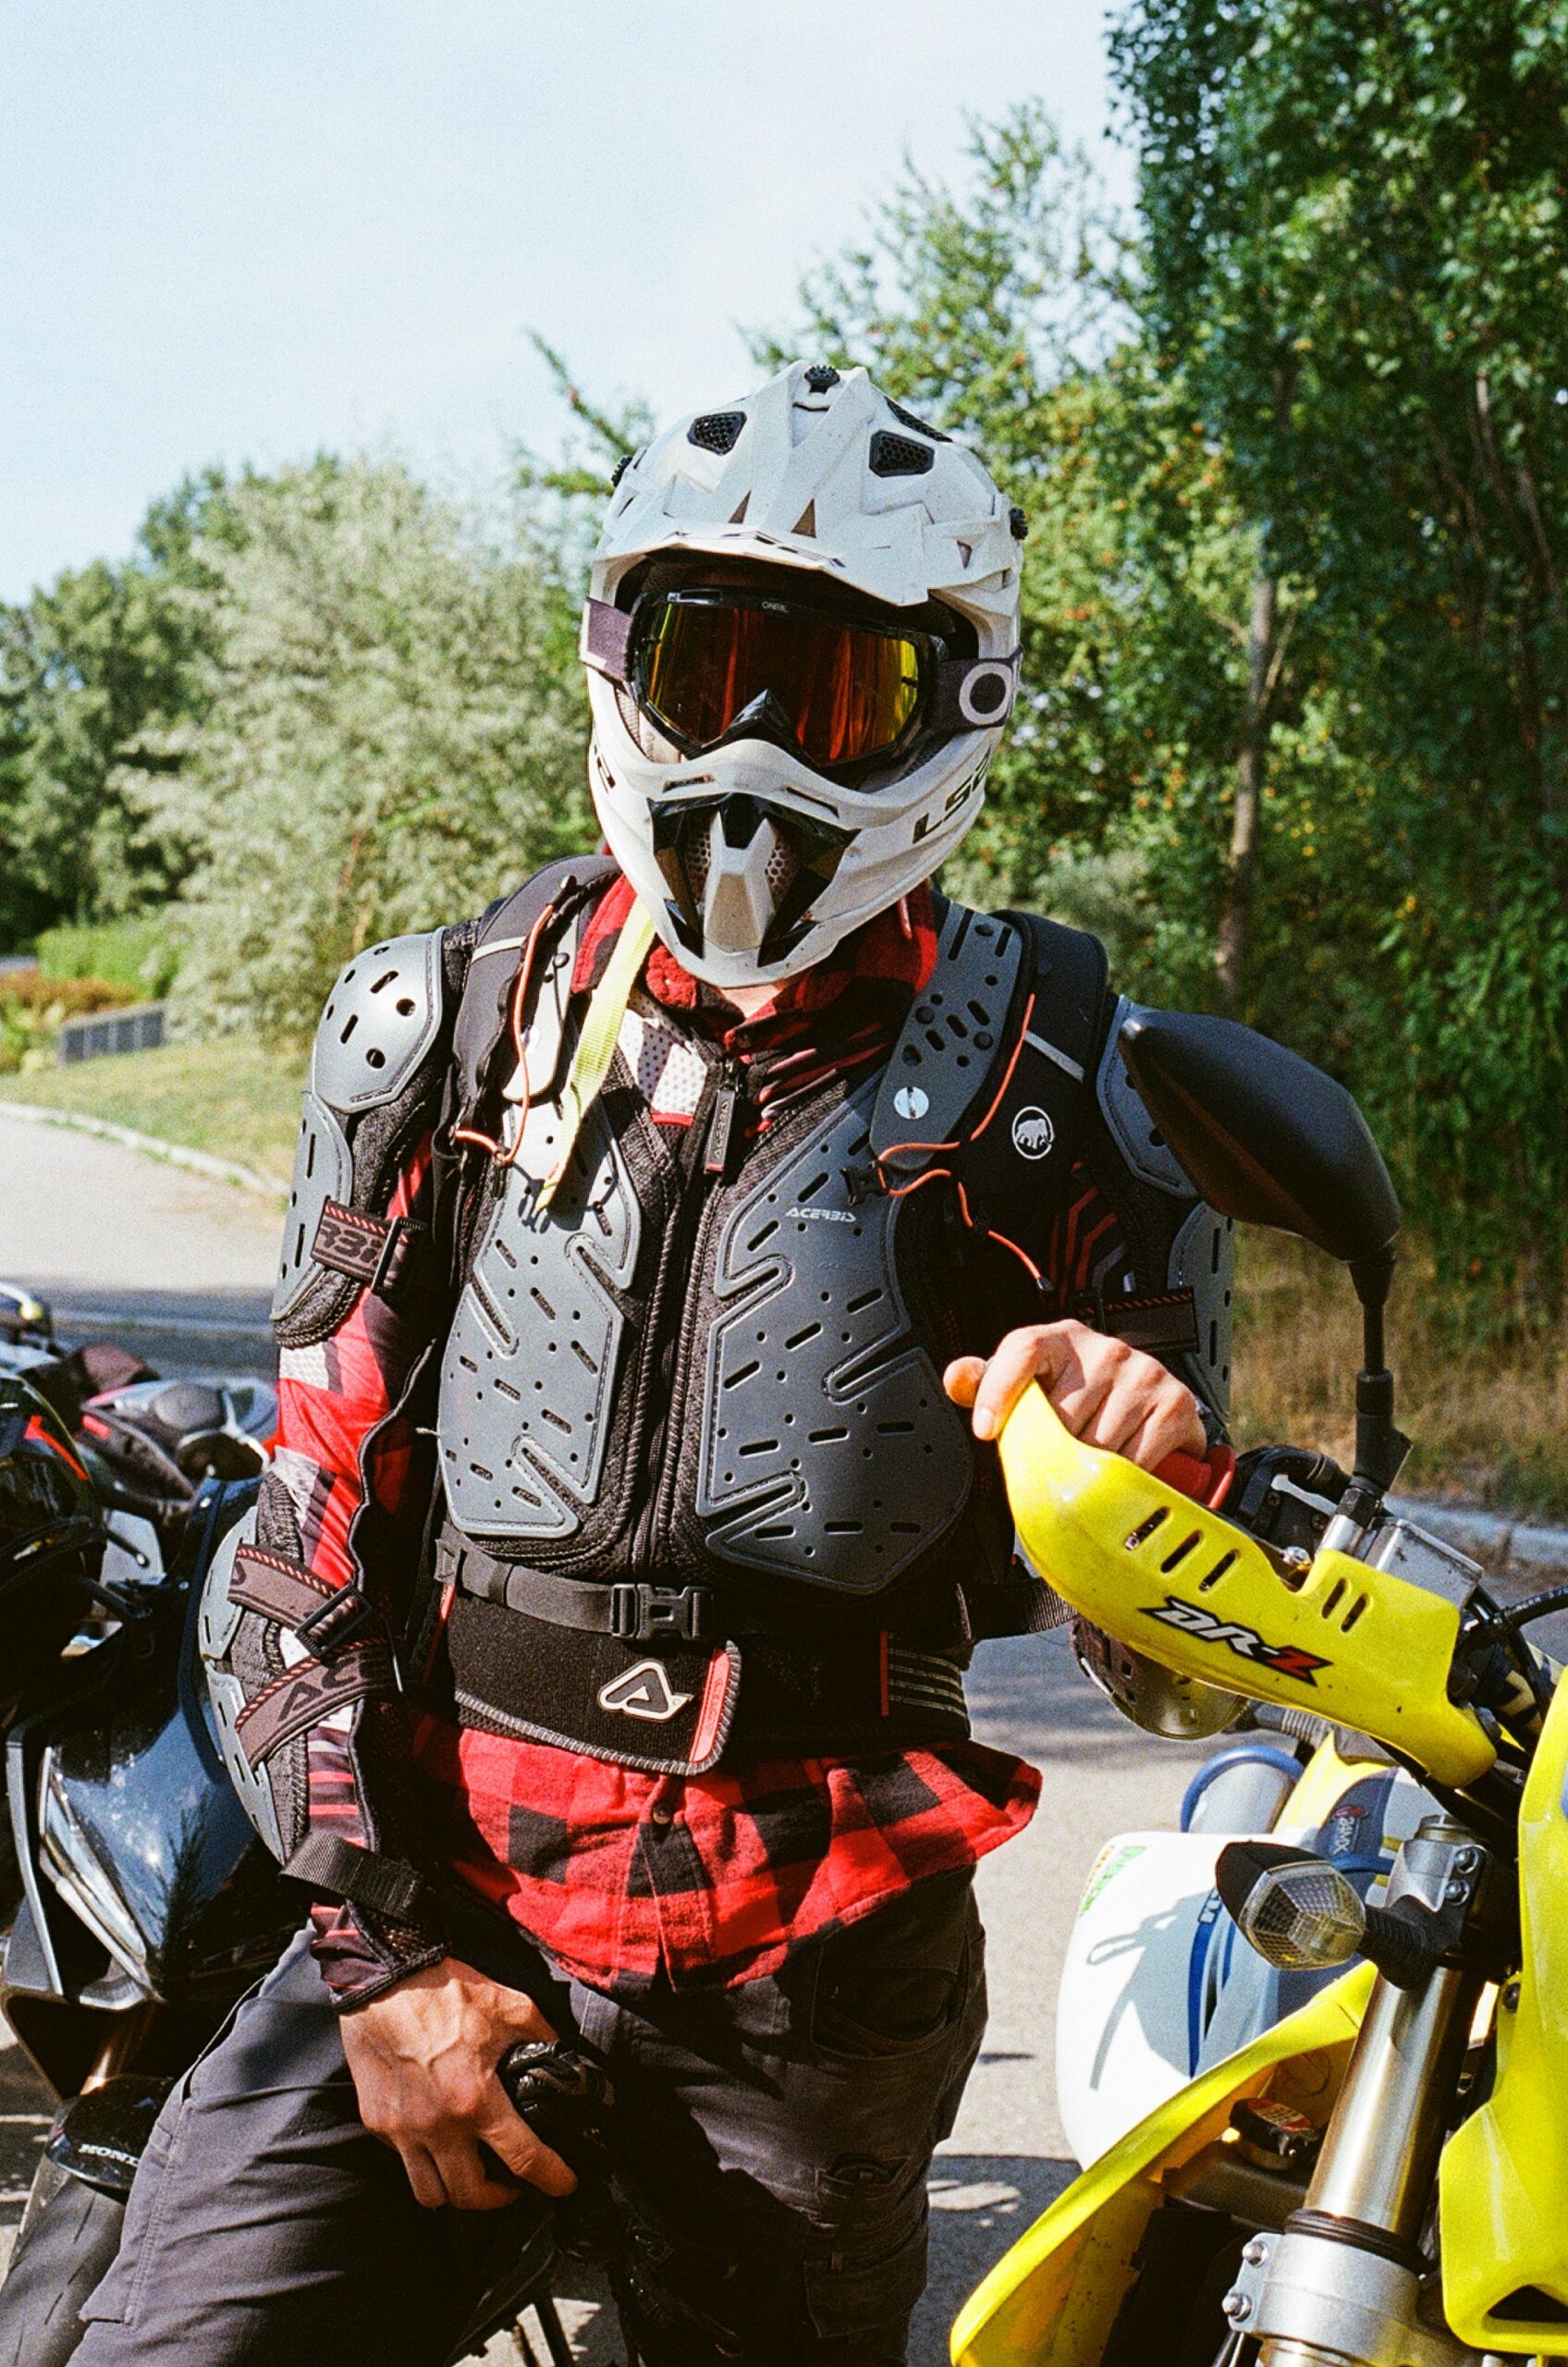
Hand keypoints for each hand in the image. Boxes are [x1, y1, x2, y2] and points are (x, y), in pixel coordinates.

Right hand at [340, 1955, 576, 2210]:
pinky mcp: (377, 2123)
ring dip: (456, 2191)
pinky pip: (403, 2161)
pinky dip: (423, 2161)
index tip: (564, 2185)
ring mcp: (403, 2129)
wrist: (388, 1978)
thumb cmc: (450, 1990)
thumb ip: (543, 2037)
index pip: (524, 2159)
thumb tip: (566, 2059)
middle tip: (512, 2183)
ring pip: (431, 2194)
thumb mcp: (512, 2006)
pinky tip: (437, 2140)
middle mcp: (438, 2125)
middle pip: (471, 2196)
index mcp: (477, 2099)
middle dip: (498, 2199)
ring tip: (472, 2172)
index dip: (552, 2179)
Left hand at [944, 1319, 1205, 1470]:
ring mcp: (1144, 1373)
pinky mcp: (1175, 1403)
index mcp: (1061, 1338)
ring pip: (1098, 1446)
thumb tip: (957, 1379)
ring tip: (1090, 1464)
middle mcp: (1105, 1348)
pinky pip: (1136, 1460)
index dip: (999, 1389)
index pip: (1023, 1349)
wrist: (1147, 1401)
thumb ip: (986, 1382)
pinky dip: (1124, 1478)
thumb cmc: (1078, 1394)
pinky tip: (1121, 1470)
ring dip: (1090, 1469)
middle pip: (1059, 1418)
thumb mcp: (1031, 1384)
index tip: (986, 1430)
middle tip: (1056, 1459)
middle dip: (1053, 1450)